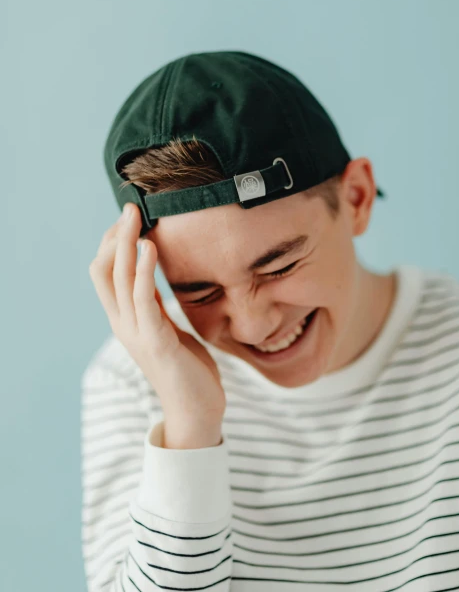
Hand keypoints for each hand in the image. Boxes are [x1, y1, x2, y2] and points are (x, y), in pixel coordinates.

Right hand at [88, 203, 225, 447]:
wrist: (197, 410)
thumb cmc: (186, 367)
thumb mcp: (165, 325)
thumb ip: (153, 301)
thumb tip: (149, 270)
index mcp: (125, 319)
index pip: (104, 272)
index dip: (111, 242)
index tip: (128, 217)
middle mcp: (123, 323)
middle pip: (104, 270)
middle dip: (114, 235)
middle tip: (129, 206)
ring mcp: (136, 333)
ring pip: (119, 279)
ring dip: (125, 244)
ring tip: (134, 217)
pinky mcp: (155, 341)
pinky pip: (143, 299)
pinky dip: (143, 271)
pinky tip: (149, 248)